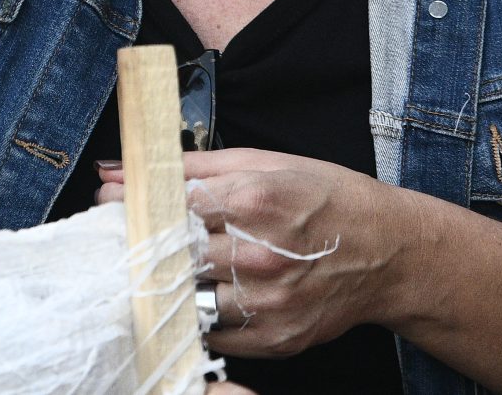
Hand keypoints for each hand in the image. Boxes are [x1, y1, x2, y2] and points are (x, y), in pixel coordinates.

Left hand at [100, 149, 402, 358]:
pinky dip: (201, 314)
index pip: (169, 208)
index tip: (112, 204)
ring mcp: (267, 302)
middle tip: (124, 239)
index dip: (135, 206)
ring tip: (163, 269)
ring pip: (189, 299)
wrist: (389, 253)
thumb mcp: (266, 163)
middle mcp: (259, 254)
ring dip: (169, 285)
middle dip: (140, 246)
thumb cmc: (328, 199)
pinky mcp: (274, 337)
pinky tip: (203, 294)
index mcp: (254, 201)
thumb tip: (127, 166)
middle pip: (172, 256)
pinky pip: (214, 333)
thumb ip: (194, 166)